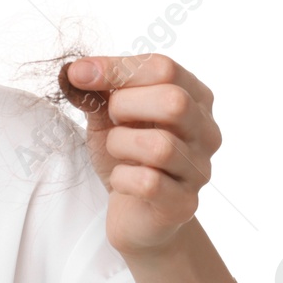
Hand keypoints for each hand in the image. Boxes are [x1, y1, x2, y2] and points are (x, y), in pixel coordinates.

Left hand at [59, 53, 220, 255]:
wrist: (135, 214)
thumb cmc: (126, 156)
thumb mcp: (109, 116)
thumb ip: (98, 90)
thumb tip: (76, 69)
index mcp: (195, 98)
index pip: (164, 68)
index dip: (116, 68)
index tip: (79, 74)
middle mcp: (206, 132)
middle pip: (174, 102)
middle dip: (125, 106)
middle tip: (112, 120)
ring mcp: (199, 169)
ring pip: (159, 146)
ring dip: (120, 144)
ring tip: (117, 150)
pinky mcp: (183, 204)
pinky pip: (149, 183)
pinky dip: (122, 177)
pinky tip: (121, 178)